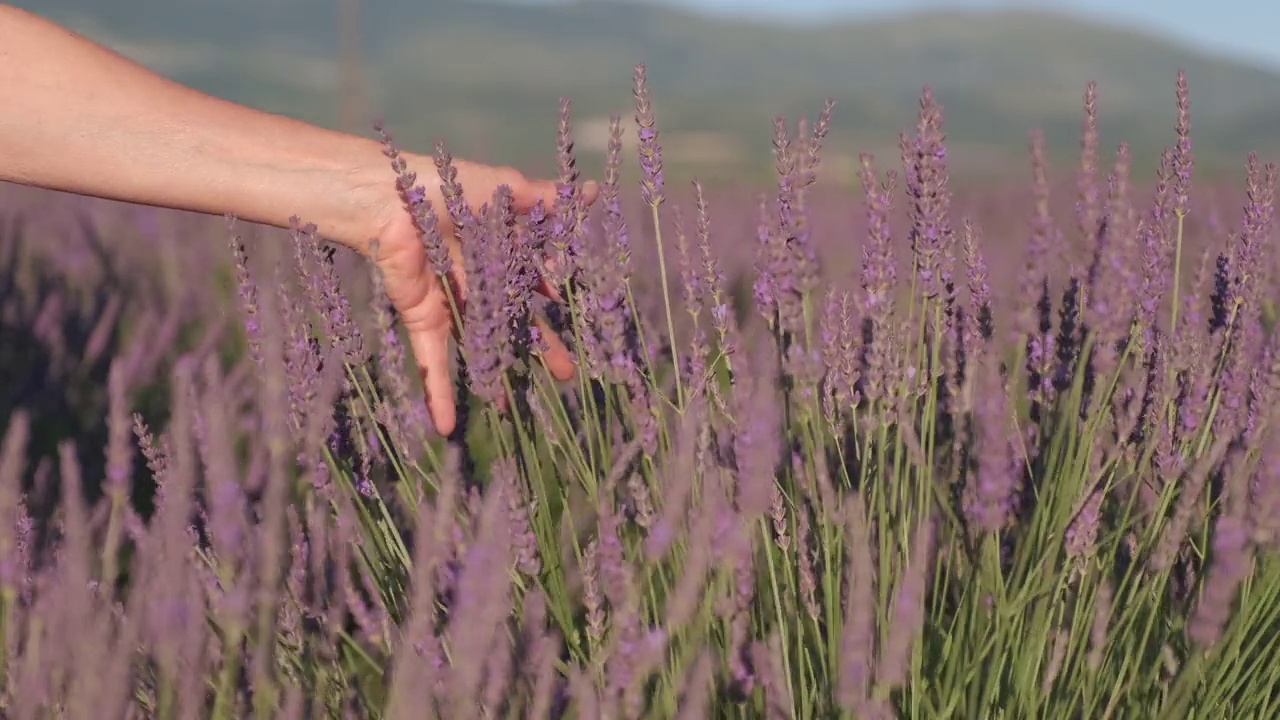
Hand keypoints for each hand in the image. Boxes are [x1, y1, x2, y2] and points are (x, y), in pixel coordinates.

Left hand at [366, 156, 597, 435]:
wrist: (392, 196)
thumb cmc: (447, 184)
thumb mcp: (505, 191)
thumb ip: (545, 200)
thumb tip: (588, 190)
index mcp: (495, 248)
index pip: (528, 280)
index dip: (547, 298)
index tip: (568, 315)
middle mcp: (475, 277)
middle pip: (512, 320)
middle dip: (539, 347)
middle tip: (565, 375)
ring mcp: (449, 301)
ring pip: (477, 345)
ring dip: (494, 376)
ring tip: (511, 409)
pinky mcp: (424, 317)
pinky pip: (432, 360)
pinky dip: (437, 392)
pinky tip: (446, 426)